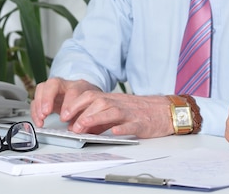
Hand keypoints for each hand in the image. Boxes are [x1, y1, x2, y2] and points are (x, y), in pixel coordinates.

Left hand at [31, 78, 173, 137]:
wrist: (164, 111)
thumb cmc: (139, 112)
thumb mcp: (116, 112)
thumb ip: (98, 118)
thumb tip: (78, 126)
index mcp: (112, 100)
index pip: (91, 96)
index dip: (76, 104)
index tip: (63, 115)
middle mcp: (119, 103)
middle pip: (99, 102)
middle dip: (82, 111)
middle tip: (71, 124)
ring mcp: (131, 112)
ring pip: (112, 111)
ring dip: (96, 118)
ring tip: (84, 127)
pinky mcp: (142, 122)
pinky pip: (131, 124)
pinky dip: (122, 127)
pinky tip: (115, 131)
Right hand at [31, 78, 98, 126]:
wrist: (87, 96)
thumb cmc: (89, 103)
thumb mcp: (92, 109)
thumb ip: (85, 117)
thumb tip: (77, 128)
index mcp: (80, 86)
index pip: (74, 91)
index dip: (68, 104)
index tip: (65, 118)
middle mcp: (66, 85)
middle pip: (54, 83)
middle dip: (48, 98)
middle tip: (46, 112)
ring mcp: (54, 89)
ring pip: (42, 88)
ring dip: (39, 104)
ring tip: (41, 118)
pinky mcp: (46, 96)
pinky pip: (36, 99)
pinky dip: (35, 110)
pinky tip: (38, 120)